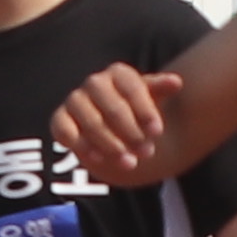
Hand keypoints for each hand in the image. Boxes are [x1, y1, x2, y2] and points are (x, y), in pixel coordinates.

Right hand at [50, 61, 178, 190]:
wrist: (113, 126)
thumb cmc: (136, 109)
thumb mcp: (152, 98)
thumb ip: (161, 89)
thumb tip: (176, 81)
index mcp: (119, 74)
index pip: (133, 89)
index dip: (145, 111)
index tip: (158, 132)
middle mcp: (94, 83)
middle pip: (113, 108)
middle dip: (132, 132)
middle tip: (147, 153)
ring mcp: (75, 100)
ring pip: (92, 122)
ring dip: (112, 145)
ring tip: (130, 163)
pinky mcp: (60, 119)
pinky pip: (66, 131)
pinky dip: (81, 146)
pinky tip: (99, 159)